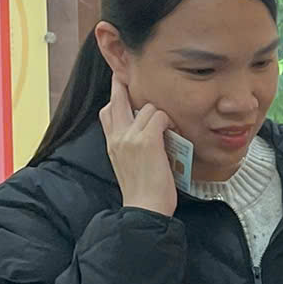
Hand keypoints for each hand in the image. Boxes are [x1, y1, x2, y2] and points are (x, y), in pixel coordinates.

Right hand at [102, 76, 177, 216]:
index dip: (114, 96)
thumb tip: (145, 132)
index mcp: (112, 143)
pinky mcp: (146, 141)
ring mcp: (130, 137)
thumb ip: (131, 146)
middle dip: (124, 84)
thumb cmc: (143, 192)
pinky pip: (160, 117)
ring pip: (147, 108)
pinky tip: (174, 134)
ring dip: (161, 116)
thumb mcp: (128, 165)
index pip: (107, 111)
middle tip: (129, 75)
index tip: (120, 85)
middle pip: (117, 99)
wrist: (144, 208)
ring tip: (170, 129)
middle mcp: (117, 137)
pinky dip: (170, 123)